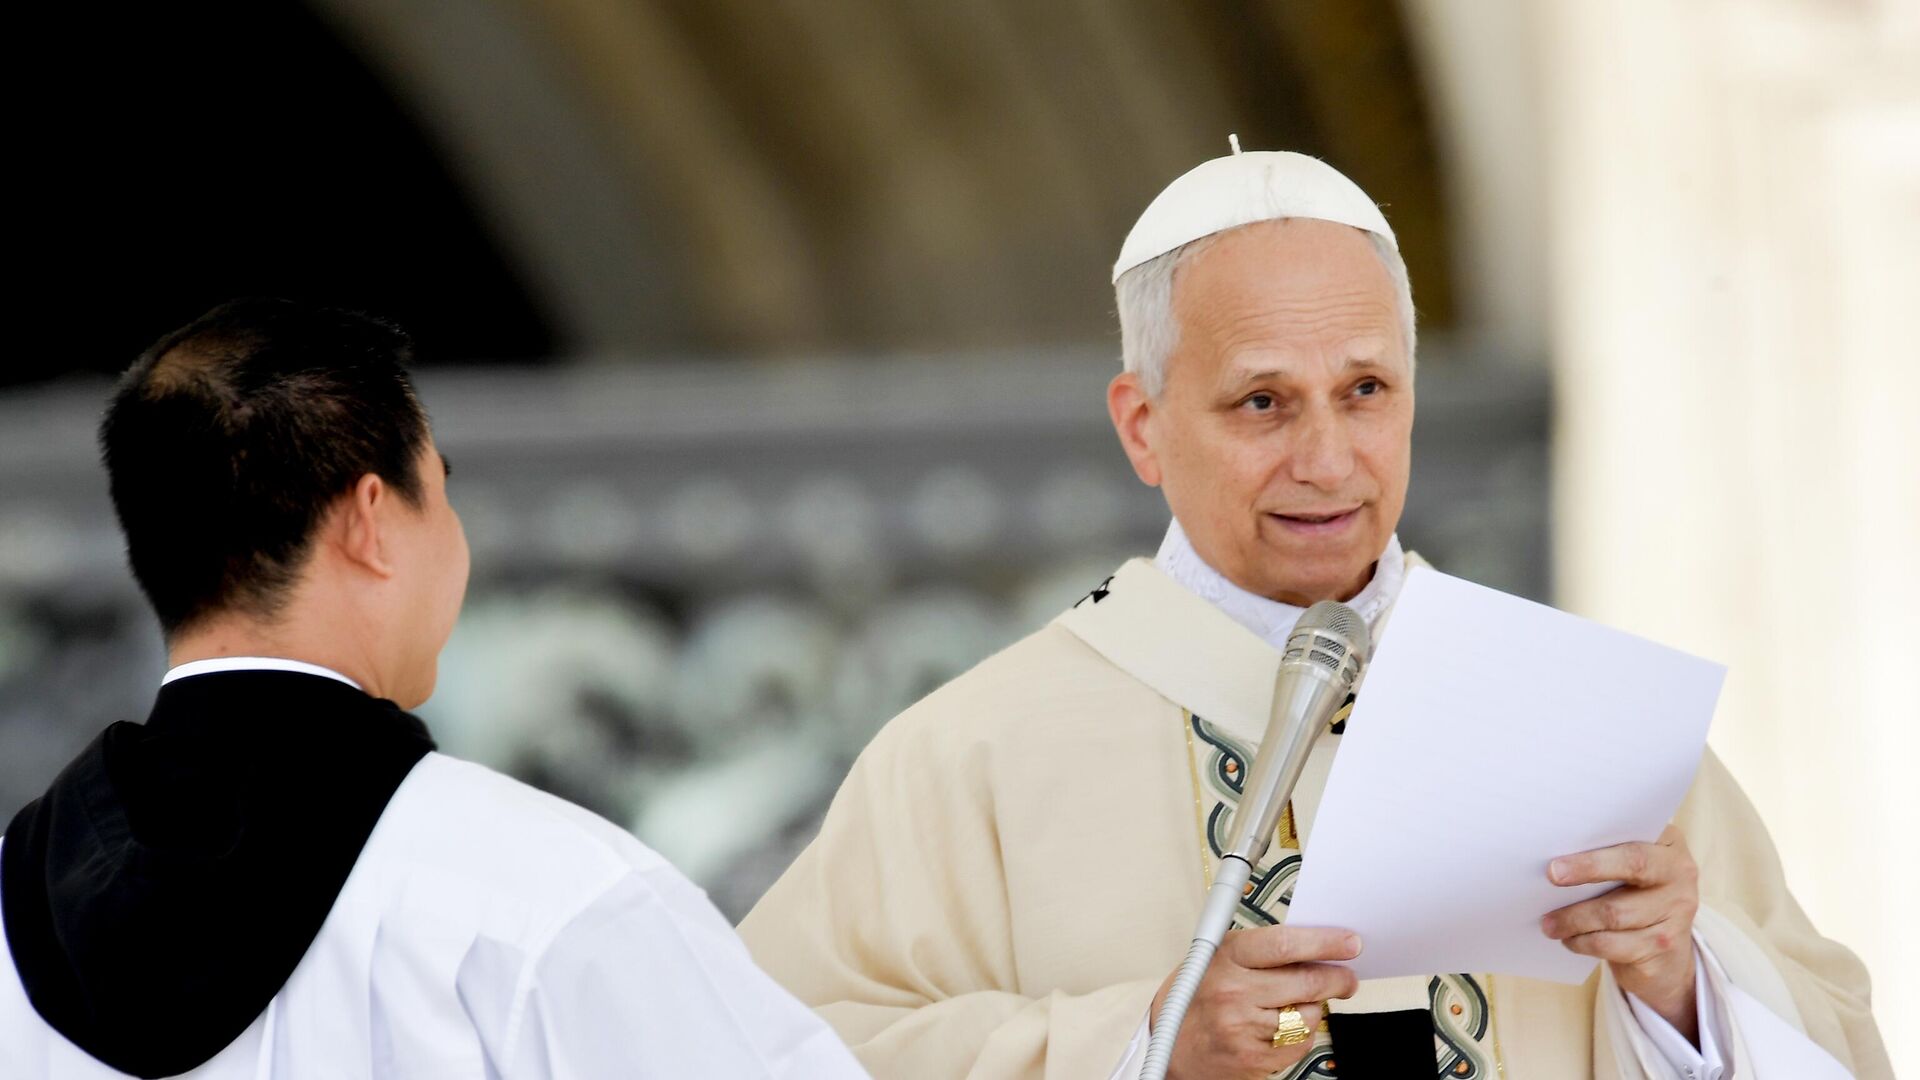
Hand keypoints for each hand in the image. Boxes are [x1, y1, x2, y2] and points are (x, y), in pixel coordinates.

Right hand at [1152, 925, 1360, 1079]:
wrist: (1170, 1046)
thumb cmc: (1196, 998)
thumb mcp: (1216, 958)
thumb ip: (1258, 951)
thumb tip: (1311, 943)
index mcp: (1226, 958)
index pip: (1286, 944)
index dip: (1325, 942)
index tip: (1349, 942)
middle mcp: (1234, 992)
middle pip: (1306, 981)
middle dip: (1338, 979)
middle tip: (1347, 978)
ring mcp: (1244, 1028)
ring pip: (1307, 1015)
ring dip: (1312, 1009)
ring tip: (1296, 1005)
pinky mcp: (1254, 1058)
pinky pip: (1299, 1042)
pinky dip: (1300, 1034)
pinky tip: (1282, 1027)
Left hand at [1542, 824, 1700, 1041]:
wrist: (1667, 958)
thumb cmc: (1635, 899)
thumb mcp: (1631, 872)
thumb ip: (1607, 854)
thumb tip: (1557, 855)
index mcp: (1670, 845)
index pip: (1635, 843)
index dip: (1596, 852)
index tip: (1557, 862)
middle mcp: (1681, 875)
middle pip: (1632, 867)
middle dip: (1586, 870)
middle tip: (1550, 877)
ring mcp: (1677, 913)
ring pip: (1615, 913)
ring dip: (1573, 918)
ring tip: (1549, 923)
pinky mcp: (1664, 946)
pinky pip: (1613, 943)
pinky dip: (1583, 942)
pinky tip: (1570, 940)